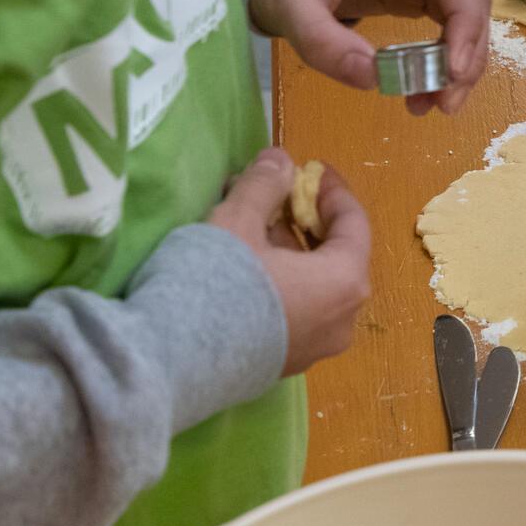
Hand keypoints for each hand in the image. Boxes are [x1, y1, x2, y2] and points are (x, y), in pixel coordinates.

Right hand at [208, 148, 372, 375]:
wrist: (171, 362)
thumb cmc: (218, 281)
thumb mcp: (238, 220)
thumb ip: (265, 185)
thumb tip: (280, 161)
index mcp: (345, 282)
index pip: (354, 223)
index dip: (331, 189)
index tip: (310, 168)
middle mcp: (341, 320)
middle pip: (336, 256)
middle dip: (306, 220)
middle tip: (278, 194)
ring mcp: (314, 349)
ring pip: (314, 286)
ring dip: (290, 250)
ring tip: (253, 224)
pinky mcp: (282, 365)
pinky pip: (296, 312)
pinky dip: (282, 283)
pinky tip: (245, 265)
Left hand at [250, 0, 489, 114]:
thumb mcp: (285, 5)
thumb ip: (322, 41)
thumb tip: (373, 79)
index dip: (464, 20)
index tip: (453, 71)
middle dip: (466, 51)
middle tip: (446, 102)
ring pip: (465, 11)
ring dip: (460, 59)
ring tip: (435, 103)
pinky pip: (447, 20)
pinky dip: (444, 57)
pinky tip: (426, 87)